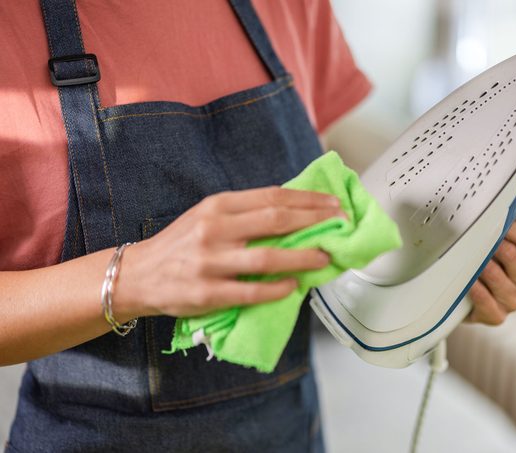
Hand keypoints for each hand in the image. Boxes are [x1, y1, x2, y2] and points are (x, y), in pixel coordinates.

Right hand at [115, 187, 343, 318]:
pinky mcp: (207, 293)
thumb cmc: (180, 244)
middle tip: (340, 225)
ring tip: (324, 257)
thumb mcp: (207, 217)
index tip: (332, 204)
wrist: (137, 275)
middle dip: (314, 221)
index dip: (307, 200)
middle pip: (275, 220)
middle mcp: (214, 229)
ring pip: (268, 256)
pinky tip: (294, 286)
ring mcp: (210, 262)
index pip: (271, 197)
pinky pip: (252, 291)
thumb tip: (292, 212)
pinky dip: (278, 288)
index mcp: (217, 206)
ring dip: (303, 257)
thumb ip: (244, 213)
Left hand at [466, 221, 515, 324]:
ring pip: (497, 277)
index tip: (496, 220)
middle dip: (492, 244)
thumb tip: (492, 203)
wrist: (465, 296)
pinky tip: (468, 282)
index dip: (514, 229)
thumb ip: (502, 227)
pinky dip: (475, 290)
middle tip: (476, 237)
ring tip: (468, 258)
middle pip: (513, 257)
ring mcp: (514, 301)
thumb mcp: (496, 243)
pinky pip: (486, 302)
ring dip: (480, 266)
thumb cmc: (483, 262)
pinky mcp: (497, 316)